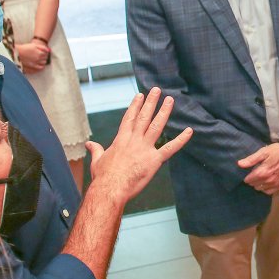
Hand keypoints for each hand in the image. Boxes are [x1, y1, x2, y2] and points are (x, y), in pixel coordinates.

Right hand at [17, 41, 49, 70]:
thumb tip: (49, 50)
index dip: (45, 53)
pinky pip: (40, 68)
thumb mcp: (34, 45)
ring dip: (43, 61)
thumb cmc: (25, 48)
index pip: (46, 54)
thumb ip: (42, 47)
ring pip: (43, 64)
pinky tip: (39, 64)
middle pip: (45, 59)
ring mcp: (35, 64)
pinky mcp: (32, 67)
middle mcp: (39, 59)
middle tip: (40, 55)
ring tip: (39, 59)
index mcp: (40, 53)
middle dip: (44, 57)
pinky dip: (41, 66)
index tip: (43, 52)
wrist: (17, 53)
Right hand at [86, 88, 192, 204]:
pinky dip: (181, 139)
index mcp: (121, 139)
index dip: (135, 106)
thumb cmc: (103, 177)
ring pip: (156, 126)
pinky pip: (170, 148)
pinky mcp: (154, 160)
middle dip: (150, 102)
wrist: (110, 189)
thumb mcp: (97, 160)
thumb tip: (89, 144)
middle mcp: (134, 140)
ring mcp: (145, 149)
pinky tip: (189, 131)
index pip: (129, 118)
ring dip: (164, 112)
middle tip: (156, 90)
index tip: (140, 95)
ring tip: (170, 99)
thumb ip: (96, 150)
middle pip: (144, 117)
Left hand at [238, 143, 278, 194]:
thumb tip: (239, 164)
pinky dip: (266, 189)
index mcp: (263, 172)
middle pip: (254, 185)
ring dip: (258, 185)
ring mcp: (276, 184)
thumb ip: (251, 159)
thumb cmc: (278, 151)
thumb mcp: (264, 152)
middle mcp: (269, 180)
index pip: (249, 180)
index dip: (247, 177)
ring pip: (261, 189)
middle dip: (252, 180)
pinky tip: (266, 183)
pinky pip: (270, 192)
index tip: (248, 173)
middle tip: (255, 174)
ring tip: (260, 178)